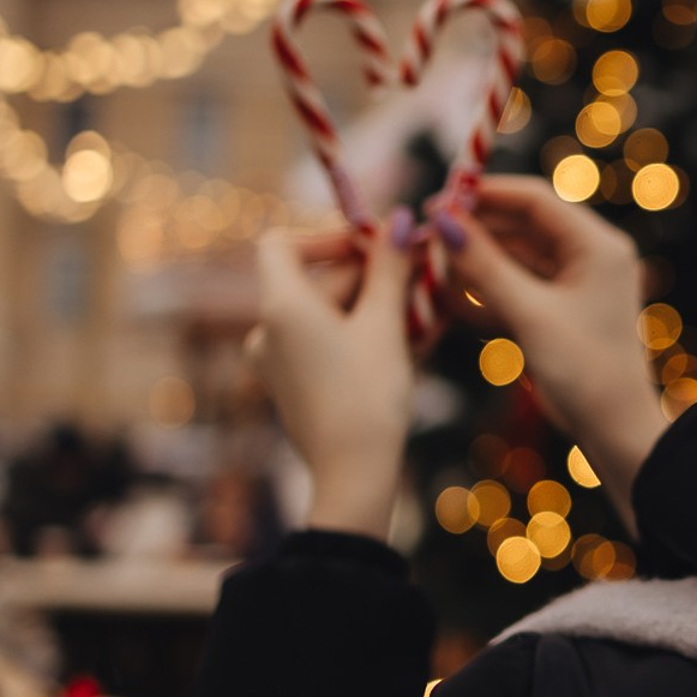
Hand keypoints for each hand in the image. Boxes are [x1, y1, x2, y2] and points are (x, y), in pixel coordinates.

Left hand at [250, 214, 416, 540]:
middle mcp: (268, 330)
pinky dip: (365, 335)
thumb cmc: (367, 396)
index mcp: (280, 306)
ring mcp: (278, 361)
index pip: (282, 244)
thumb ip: (391, 267)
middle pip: (317, 281)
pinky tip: (413, 341)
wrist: (353, 476)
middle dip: (371, 276)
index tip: (375, 246)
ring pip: (330, 314)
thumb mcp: (385, 324)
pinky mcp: (295, 386)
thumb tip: (403, 219)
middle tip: (422, 275)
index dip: (328, 236)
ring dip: (377, 307)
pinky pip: (329, 343)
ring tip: (428, 313)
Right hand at [435, 178, 662, 531]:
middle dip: (474, 228)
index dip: (483, 195)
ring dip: (476, 259)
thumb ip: (485, 266)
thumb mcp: (530, 315)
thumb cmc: (585, 371)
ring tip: (429, 262)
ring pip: (516, 257)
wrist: (617, 433)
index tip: (435, 200)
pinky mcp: (561, 311)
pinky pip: (518, 286)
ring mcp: (576, 284)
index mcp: (597, 245)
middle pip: (522, 224)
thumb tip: (441, 220)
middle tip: (424, 232)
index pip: (534, 199)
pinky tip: (448, 293)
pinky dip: (487, 288)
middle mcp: (591, 255)